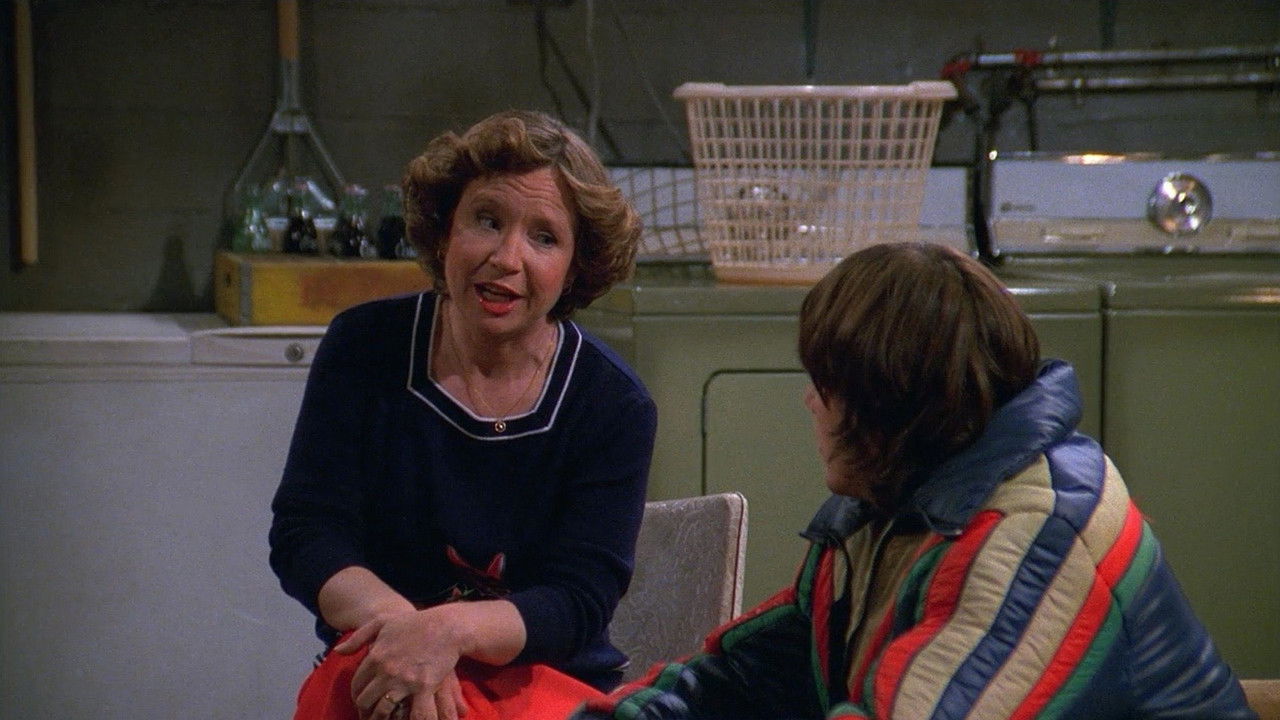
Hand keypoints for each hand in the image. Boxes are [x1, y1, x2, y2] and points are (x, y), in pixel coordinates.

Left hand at [341, 608, 466, 719]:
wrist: (445, 625)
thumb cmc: (414, 622)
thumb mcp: (383, 622)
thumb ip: (358, 637)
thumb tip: (338, 652)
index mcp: (375, 656)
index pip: (357, 684)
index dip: (356, 695)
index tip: (361, 701)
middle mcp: (386, 671)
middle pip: (366, 700)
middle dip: (366, 711)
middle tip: (369, 715)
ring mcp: (405, 681)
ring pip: (384, 710)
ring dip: (381, 718)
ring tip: (384, 719)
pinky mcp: (424, 687)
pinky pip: (414, 712)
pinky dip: (411, 719)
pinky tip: (408, 719)